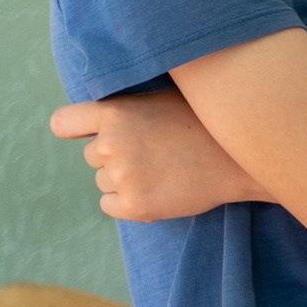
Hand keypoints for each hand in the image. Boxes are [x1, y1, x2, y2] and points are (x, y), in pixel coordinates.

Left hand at [51, 92, 259, 221]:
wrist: (242, 159)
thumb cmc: (207, 123)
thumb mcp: (164, 99)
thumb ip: (127, 109)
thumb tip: (96, 119)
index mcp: (116, 112)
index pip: (64, 123)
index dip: (74, 129)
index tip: (86, 133)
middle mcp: (111, 144)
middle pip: (92, 155)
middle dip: (116, 155)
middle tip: (156, 151)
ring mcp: (122, 177)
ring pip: (104, 181)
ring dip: (125, 178)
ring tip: (164, 169)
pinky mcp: (134, 206)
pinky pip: (111, 205)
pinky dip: (129, 201)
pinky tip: (159, 188)